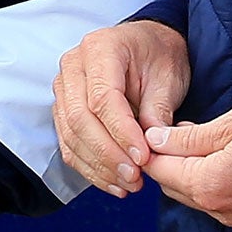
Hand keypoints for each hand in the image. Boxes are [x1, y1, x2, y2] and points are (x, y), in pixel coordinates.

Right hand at [53, 20, 190, 197]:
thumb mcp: (169, 77)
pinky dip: (90, 168)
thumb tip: (151, 150)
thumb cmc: (159, 56)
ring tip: (129, 184)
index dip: (121, 132)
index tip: (143, 157)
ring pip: (71, 135)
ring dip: (99, 166)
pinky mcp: (63, 109)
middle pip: (79, 118)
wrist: (148, 46)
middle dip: (108, 154)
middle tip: (135, 177)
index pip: (102, 97)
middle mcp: (74, 65)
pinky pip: (68, 144)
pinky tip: (113, 183)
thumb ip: (157, 111)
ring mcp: (64, 88)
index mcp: (100, 48)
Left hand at [143, 98, 231, 229]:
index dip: (149, 147)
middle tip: (174, 129)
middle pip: (173, 188)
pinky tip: (222, 159)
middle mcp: (219, 210)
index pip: (158, 171)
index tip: (151, 126)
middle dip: (167, 161)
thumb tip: (154, 140)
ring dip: (189, 173)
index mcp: (209, 184)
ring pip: (196, 197)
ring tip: (198, 140)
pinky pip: (219, 203)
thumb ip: (190, 136)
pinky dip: (211, 183)